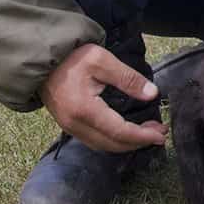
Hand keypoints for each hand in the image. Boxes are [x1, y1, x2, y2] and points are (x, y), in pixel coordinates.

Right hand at [38, 43, 166, 152]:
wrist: (42, 60)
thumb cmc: (71, 57)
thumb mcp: (102, 60)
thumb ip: (128, 78)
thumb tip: (152, 93)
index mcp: (84, 110)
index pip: (120, 131)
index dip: (143, 136)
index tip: (161, 134)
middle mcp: (75, 125)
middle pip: (113, 144)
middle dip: (139, 142)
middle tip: (160, 133)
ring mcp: (70, 128)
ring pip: (103, 146)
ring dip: (127, 143)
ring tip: (148, 132)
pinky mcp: (68, 126)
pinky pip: (94, 141)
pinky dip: (114, 141)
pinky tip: (126, 132)